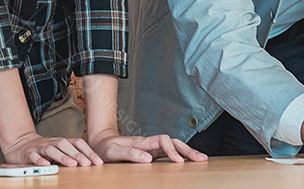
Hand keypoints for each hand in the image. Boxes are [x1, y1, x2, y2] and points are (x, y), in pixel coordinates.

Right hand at [1, 132, 102, 166]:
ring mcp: (40, 147)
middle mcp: (52, 142)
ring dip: (63, 157)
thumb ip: (72, 154)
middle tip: (87, 164)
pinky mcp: (29, 153)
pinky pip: (35, 156)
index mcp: (62, 142)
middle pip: (66, 145)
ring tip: (72, 165)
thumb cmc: (44, 150)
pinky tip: (47, 165)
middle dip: (78, 154)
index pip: (77, 143)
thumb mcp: (59, 150)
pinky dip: (41, 161)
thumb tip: (91, 162)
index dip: (88, 151)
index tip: (98, 162)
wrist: (20, 144)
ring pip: (52, 150)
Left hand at [88, 130, 208, 163]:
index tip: (178, 162)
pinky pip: (169, 153)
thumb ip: (130, 153)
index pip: (163, 141)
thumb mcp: (114, 152)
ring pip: (174, 147)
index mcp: (143, 141)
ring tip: (201, 159)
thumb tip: (148, 158)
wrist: (102, 142)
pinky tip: (187, 161)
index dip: (172, 150)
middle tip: (202, 159)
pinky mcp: (152, 153)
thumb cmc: (106, 148)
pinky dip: (180, 155)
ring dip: (187, 152)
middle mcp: (150, 143)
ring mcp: (152, 148)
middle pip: (174, 142)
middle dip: (188, 150)